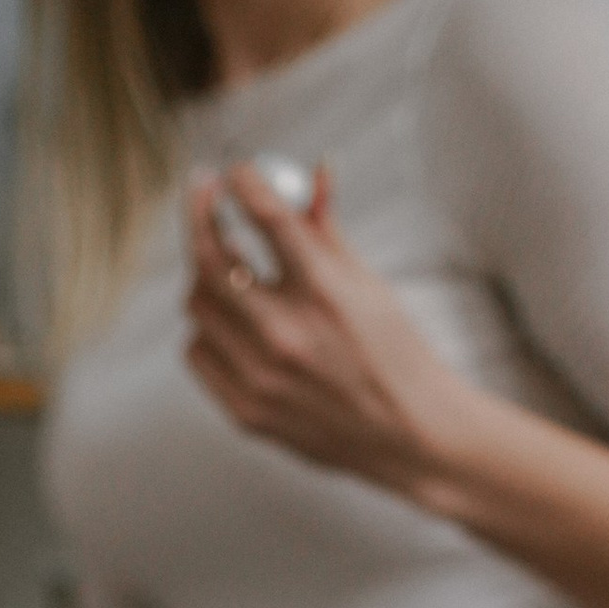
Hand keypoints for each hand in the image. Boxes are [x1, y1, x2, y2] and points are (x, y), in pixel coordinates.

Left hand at [184, 167, 480, 498]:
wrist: (411, 437)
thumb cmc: (395, 353)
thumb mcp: (368, 284)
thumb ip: (327, 229)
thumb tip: (312, 170)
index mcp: (324, 293)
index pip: (265, 215)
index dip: (242, 181)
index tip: (234, 170)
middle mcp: (286, 335)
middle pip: (209, 258)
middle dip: (200, 216)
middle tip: (203, 194)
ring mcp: (260, 378)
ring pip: (196, 305)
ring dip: (208, 277)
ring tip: (233, 272)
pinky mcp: (246, 412)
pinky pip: (198, 352)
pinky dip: (210, 330)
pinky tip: (237, 327)